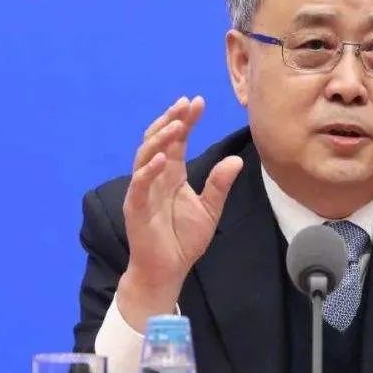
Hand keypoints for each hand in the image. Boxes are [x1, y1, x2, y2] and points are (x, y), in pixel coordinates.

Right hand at [115, 96, 242, 329]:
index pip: (176, 141)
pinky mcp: (136, 208)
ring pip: (145, 156)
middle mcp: (155, 177)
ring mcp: (142, 191)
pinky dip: (149, 171)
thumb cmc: (184, 240)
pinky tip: (164, 158)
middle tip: (186, 104)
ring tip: (177, 125)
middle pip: (158, 141)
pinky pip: (139, 185)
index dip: (185, 121)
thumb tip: (237, 160)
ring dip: (160, 139)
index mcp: (171, 175)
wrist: (168, 270)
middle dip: (171, 120)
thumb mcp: (209, 209)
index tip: (198, 102)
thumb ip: (220, 184)